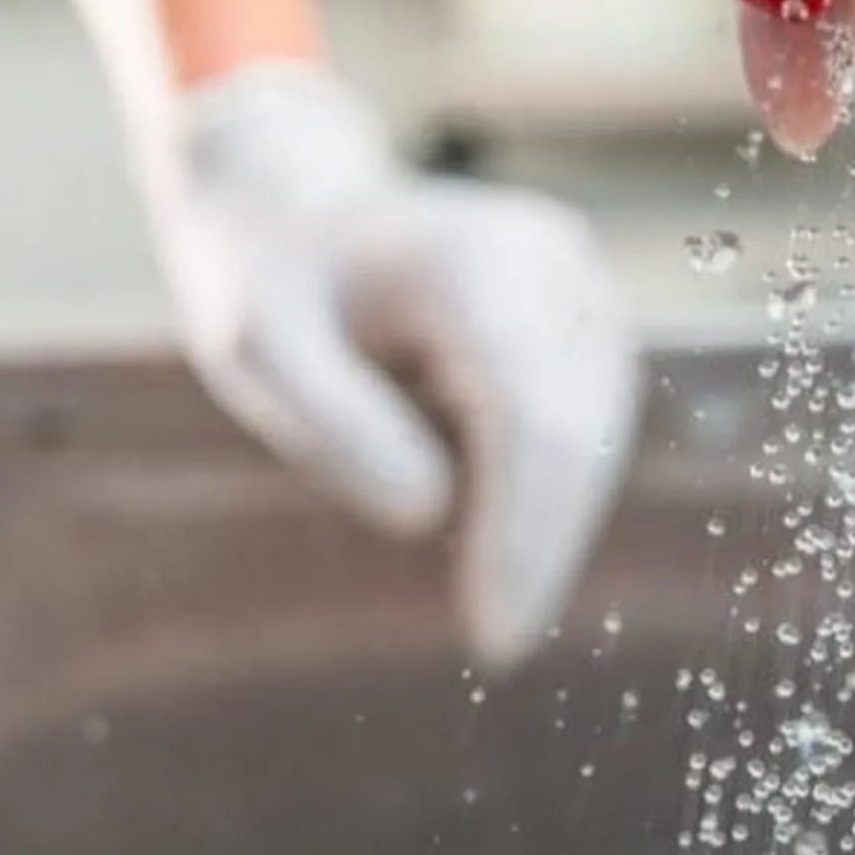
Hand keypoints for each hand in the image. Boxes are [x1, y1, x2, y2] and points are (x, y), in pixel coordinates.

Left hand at [168, 65, 639, 670]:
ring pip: (600, 439)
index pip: (532, 420)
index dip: (526, 537)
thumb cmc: (274, 287)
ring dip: (551, 526)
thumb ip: (330, 424)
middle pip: (581, 438)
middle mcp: (553, 263)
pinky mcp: (593, 323)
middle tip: (496, 640)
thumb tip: (427, 513)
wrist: (306, 214)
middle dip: (543, 548)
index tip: (492, 634)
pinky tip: (505, 537)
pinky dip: (551, 496)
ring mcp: (584, 289)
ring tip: (490, 588)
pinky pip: (594, 429)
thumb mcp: (255, 346)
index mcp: (474, 260)